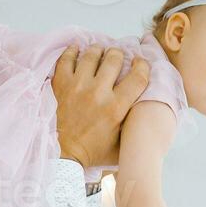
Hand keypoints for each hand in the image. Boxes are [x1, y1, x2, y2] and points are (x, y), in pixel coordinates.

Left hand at [50, 45, 149, 169]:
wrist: (62, 156)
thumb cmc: (93, 152)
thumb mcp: (122, 142)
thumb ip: (133, 123)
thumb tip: (144, 106)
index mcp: (116, 108)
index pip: (138, 76)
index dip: (143, 65)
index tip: (140, 62)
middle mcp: (98, 93)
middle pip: (114, 58)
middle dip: (118, 54)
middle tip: (116, 56)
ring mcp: (77, 86)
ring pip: (92, 54)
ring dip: (98, 50)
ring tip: (99, 52)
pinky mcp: (60, 85)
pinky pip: (67, 58)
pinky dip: (73, 51)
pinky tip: (77, 51)